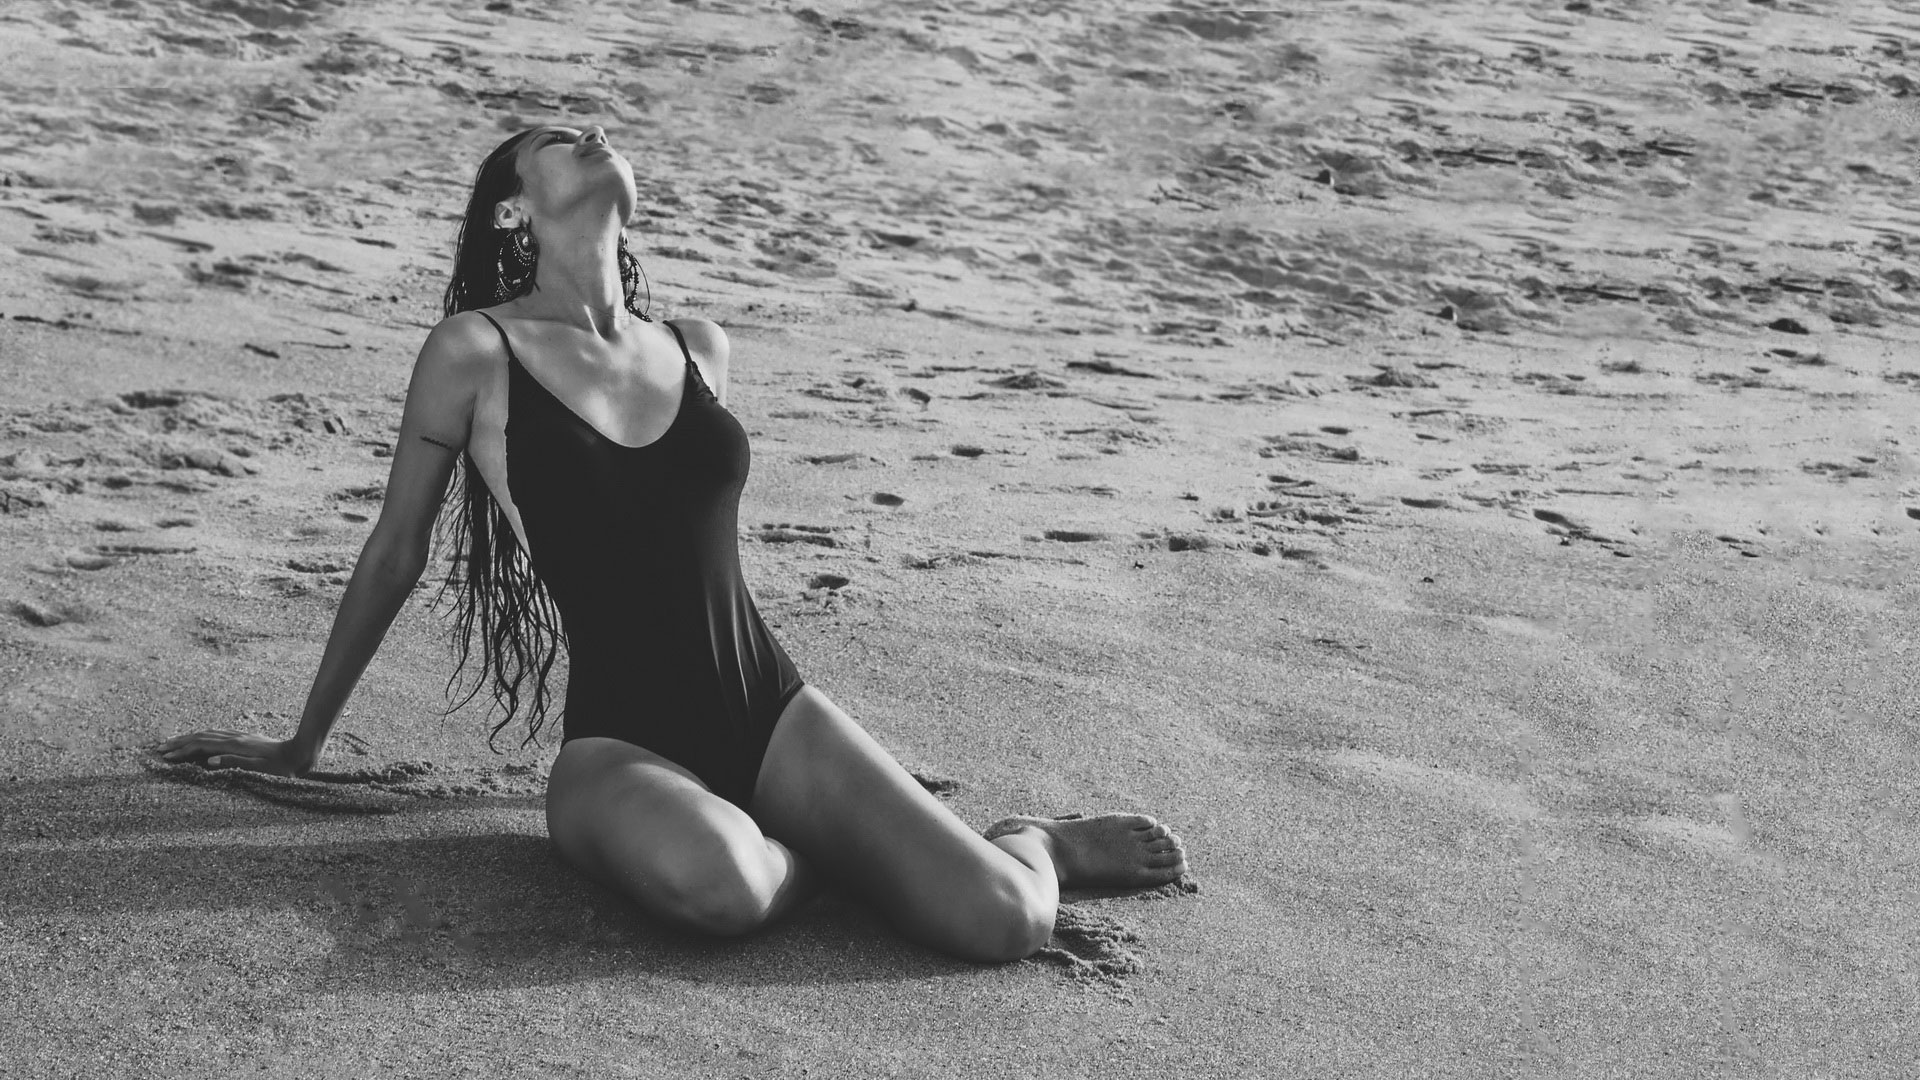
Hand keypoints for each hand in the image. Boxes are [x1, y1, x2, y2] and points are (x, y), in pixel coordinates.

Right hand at [154, 731, 308, 776]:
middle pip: (201, 736)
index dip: (182, 751)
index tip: (165, 757)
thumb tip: (208, 761)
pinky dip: (203, 736)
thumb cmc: (281, 767)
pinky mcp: (246, 738)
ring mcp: (240, 736)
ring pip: (208, 733)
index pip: (201, 746)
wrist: (301, 754)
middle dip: (179, 742)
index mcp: (235, 746)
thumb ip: (233, 763)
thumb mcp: (258, 769)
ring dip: (189, 737)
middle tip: (160, 748)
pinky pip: (218, 734)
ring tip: (174, 742)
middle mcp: (235, 738)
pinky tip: (201, 739)